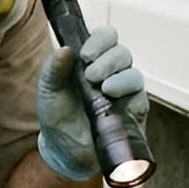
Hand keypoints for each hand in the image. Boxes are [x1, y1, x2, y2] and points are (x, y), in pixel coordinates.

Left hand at [35, 25, 149, 181]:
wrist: (65, 150)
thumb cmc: (57, 116)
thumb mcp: (49, 91)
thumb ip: (53, 70)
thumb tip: (65, 49)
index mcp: (91, 61)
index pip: (106, 37)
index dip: (100, 40)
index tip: (85, 55)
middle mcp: (111, 72)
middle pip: (122, 53)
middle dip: (108, 60)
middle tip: (90, 75)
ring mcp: (124, 90)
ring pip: (133, 72)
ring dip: (119, 77)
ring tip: (103, 89)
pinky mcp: (134, 108)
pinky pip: (140, 94)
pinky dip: (128, 93)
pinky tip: (113, 98)